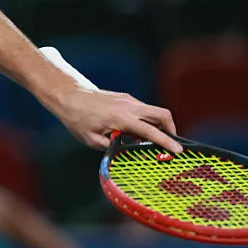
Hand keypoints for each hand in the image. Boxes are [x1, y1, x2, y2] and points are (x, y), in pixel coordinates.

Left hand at [50, 86, 181, 153]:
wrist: (69, 96)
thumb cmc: (77, 118)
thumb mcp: (92, 140)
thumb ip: (113, 146)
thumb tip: (127, 150)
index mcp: (122, 118)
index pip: (151, 131)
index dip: (167, 142)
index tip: (178, 151)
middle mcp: (129, 106)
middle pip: (162, 114)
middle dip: (171, 129)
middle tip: (169, 143)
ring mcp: (128, 100)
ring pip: (154, 111)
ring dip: (158, 124)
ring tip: (148, 140)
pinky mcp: (125, 98)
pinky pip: (143, 109)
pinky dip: (147, 119)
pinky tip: (135, 131)